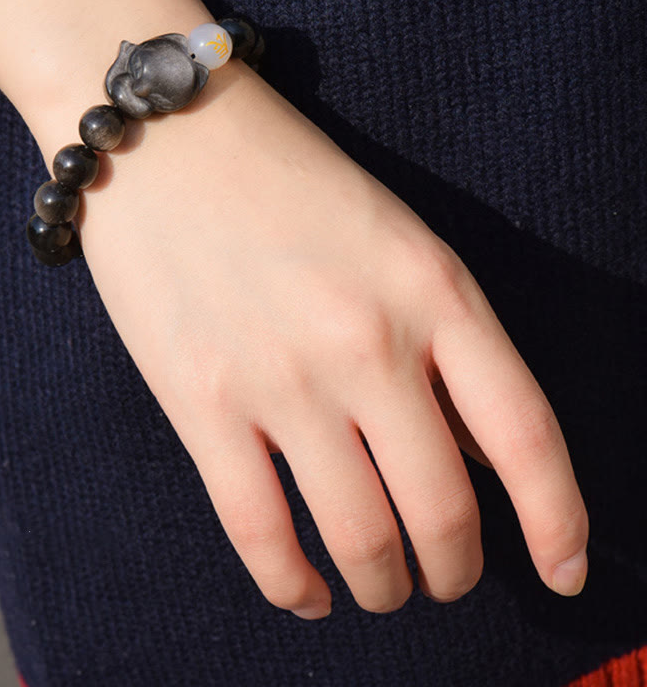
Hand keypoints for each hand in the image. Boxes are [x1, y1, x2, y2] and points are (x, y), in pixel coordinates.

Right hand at [56, 62, 588, 618]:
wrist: (167, 136)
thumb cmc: (287, 178)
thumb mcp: (395, 239)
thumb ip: (438, 342)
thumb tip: (466, 450)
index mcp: (433, 289)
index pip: (525, 435)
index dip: (558, 521)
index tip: (563, 571)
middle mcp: (367, 341)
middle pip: (443, 510)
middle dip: (455, 569)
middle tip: (446, 579)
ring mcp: (280, 377)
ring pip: (359, 537)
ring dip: (382, 586)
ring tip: (381, 589)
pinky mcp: (199, 401)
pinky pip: (259, 531)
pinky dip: (293, 586)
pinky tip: (309, 595)